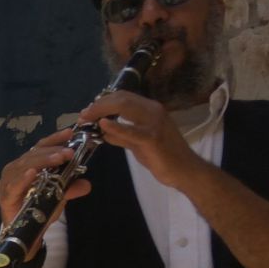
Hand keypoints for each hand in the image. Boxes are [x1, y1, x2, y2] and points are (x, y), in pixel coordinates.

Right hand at [0, 128, 91, 228]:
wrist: (24, 234)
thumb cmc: (37, 210)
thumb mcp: (58, 197)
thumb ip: (70, 189)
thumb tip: (87, 184)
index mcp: (28, 164)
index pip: (41, 147)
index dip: (54, 139)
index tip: (70, 133)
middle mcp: (16, 169)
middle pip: (33, 155)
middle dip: (52, 152)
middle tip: (69, 153)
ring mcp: (8, 182)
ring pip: (24, 166)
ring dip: (41, 161)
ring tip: (57, 159)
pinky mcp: (5, 196)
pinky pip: (13, 186)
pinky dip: (23, 179)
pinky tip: (32, 173)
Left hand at [78, 90, 200, 188]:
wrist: (186, 171)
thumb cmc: (164, 158)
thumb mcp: (139, 144)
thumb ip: (122, 137)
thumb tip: (104, 131)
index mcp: (151, 109)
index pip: (123, 96)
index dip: (103, 101)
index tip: (89, 110)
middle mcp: (153, 110)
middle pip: (121, 98)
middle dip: (98, 105)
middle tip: (83, 115)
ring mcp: (154, 123)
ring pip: (124, 107)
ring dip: (101, 111)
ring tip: (86, 119)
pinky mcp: (153, 138)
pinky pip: (131, 130)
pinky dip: (115, 126)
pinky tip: (103, 125)